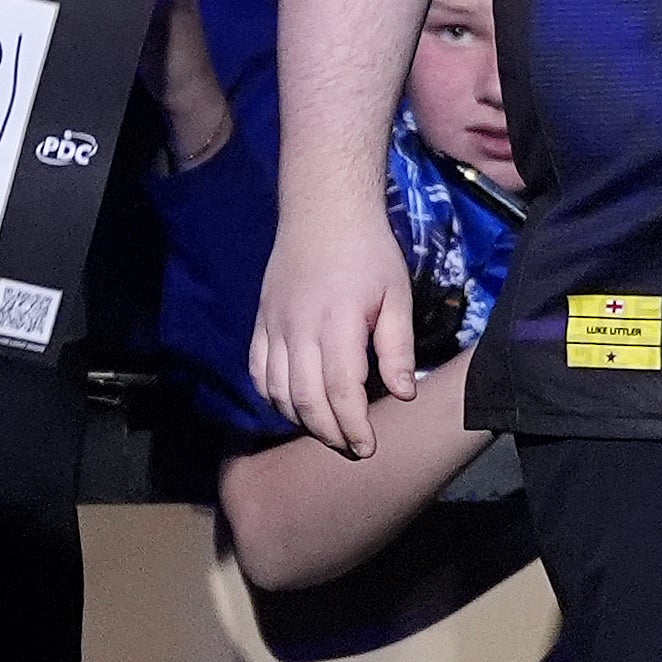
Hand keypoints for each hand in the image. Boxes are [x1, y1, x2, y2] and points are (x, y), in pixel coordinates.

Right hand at [252, 192, 417, 461]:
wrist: (324, 212)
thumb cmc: (370, 255)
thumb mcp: (396, 297)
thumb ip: (397, 348)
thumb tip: (404, 396)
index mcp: (338, 323)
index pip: (342, 392)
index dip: (354, 427)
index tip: (369, 448)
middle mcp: (299, 329)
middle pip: (306, 400)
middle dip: (330, 434)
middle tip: (352, 448)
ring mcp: (274, 326)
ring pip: (277, 392)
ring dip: (301, 420)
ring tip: (328, 430)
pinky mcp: (260, 322)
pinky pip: (258, 372)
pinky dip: (272, 397)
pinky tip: (293, 405)